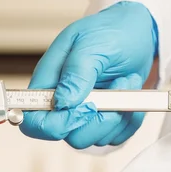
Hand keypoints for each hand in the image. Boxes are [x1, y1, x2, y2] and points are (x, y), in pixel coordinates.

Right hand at [20, 1, 157, 147]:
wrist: (137, 33)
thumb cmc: (110, 32)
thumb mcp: (91, 44)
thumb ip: (75, 74)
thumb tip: (63, 103)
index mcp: (48, 84)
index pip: (33, 122)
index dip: (54, 126)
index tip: (82, 108)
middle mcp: (63, 104)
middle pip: (70, 136)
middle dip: (99, 118)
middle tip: (115, 88)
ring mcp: (84, 116)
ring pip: (96, 139)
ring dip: (119, 114)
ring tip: (125, 82)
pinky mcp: (105, 123)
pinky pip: (117, 137)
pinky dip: (131, 119)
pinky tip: (130, 93)